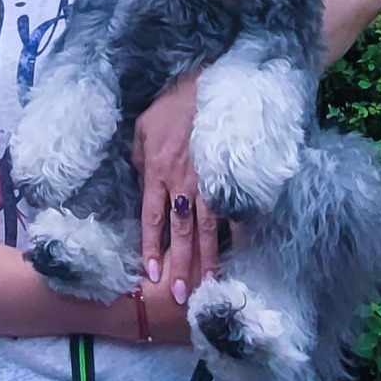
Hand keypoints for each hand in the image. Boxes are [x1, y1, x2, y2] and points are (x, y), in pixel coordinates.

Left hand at [132, 68, 220, 306]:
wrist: (209, 84)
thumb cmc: (173, 105)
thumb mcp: (142, 127)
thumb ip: (138, 157)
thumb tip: (140, 178)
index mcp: (156, 171)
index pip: (152, 219)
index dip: (152, 248)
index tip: (152, 274)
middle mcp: (182, 183)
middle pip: (180, 232)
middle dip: (180, 265)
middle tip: (180, 296)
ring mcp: (209, 181)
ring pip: (208, 228)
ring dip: (208, 259)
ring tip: (211, 286)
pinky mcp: (229, 175)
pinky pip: (234, 208)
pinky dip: (237, 232)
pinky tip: (241, 253)